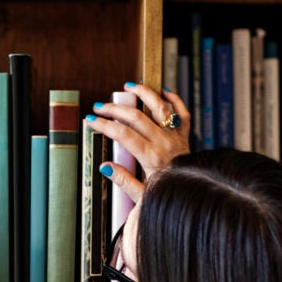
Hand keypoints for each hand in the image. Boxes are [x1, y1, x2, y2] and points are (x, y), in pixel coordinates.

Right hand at [87, 83, 190, 199]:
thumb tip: (105, 166)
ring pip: (160, 107)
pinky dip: (174, 100)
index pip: (123, 135)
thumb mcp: (140, 196)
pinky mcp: (184, 137)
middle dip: (114, 109)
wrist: (191, 196)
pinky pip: (182, 114)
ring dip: (144, 94)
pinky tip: (163, 92)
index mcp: (151, 157)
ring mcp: (175, 138)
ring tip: (129, 86)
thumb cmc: (165, 196)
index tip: (91, 121)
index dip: (105, 125)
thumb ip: (123, 180)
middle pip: (136, 117)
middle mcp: (164, 143)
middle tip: (99, 107)